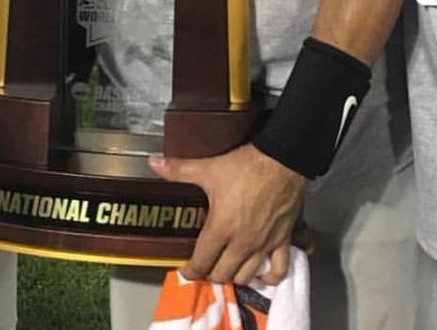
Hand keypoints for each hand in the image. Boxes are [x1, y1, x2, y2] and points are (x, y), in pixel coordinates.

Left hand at [150, 143, 306, 284]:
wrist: (281, 160)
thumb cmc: (245, 165)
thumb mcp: (208, 167)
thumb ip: (178, 169)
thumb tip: (154, 163)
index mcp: (221, 229)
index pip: (201, 262)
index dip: (190, 271)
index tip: (186, 270)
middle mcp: (242, 243)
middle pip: (222, 274)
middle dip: (211, 273)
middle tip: (206, 265)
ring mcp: (264, 245)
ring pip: (246, 276)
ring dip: (235, 276)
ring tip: (228, 268)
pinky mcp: (283, 240)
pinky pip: (278, 270)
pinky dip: (270, 277)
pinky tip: (262, 274)